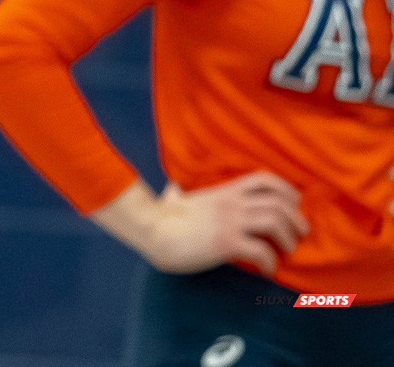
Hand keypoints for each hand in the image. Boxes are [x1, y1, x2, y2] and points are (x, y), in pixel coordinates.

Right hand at [90, 174, 308, 275]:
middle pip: (278, 203)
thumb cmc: (160, 217)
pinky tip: (266, 271)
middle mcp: (232, 203)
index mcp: (224, 191)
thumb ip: (178, 193)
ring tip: (285, 252)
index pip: (265, 180)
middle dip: (296, 219)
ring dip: (287, 240)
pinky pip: (261, 251)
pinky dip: (270, 263)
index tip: (294, 205)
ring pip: (275, 222)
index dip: (287, 191)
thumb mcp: (174, 198)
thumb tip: (172, 189)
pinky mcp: (226, 243)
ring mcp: (230, 222)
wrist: (151, 230)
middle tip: (299, 234)